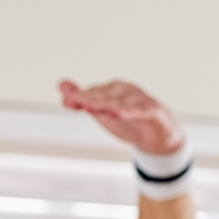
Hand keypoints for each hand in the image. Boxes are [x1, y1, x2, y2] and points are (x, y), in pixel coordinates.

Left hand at [59, 79, 184, 155]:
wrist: (157, 134)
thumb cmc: (127, 119)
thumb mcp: (101, 111)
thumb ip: (81, 100)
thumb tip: (61, 85)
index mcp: (113, 89)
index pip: (94, 92)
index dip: (80, 97)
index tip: (67, 100)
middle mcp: (126, 91)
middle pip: (106, 95)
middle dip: (91, 99)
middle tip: (78, 102)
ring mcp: (140, 100)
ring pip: (122, 101)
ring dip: (107, 104)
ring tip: (93, 107)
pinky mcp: (153, 110)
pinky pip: (140, 110)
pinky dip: (129, 111)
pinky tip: (118, 113)